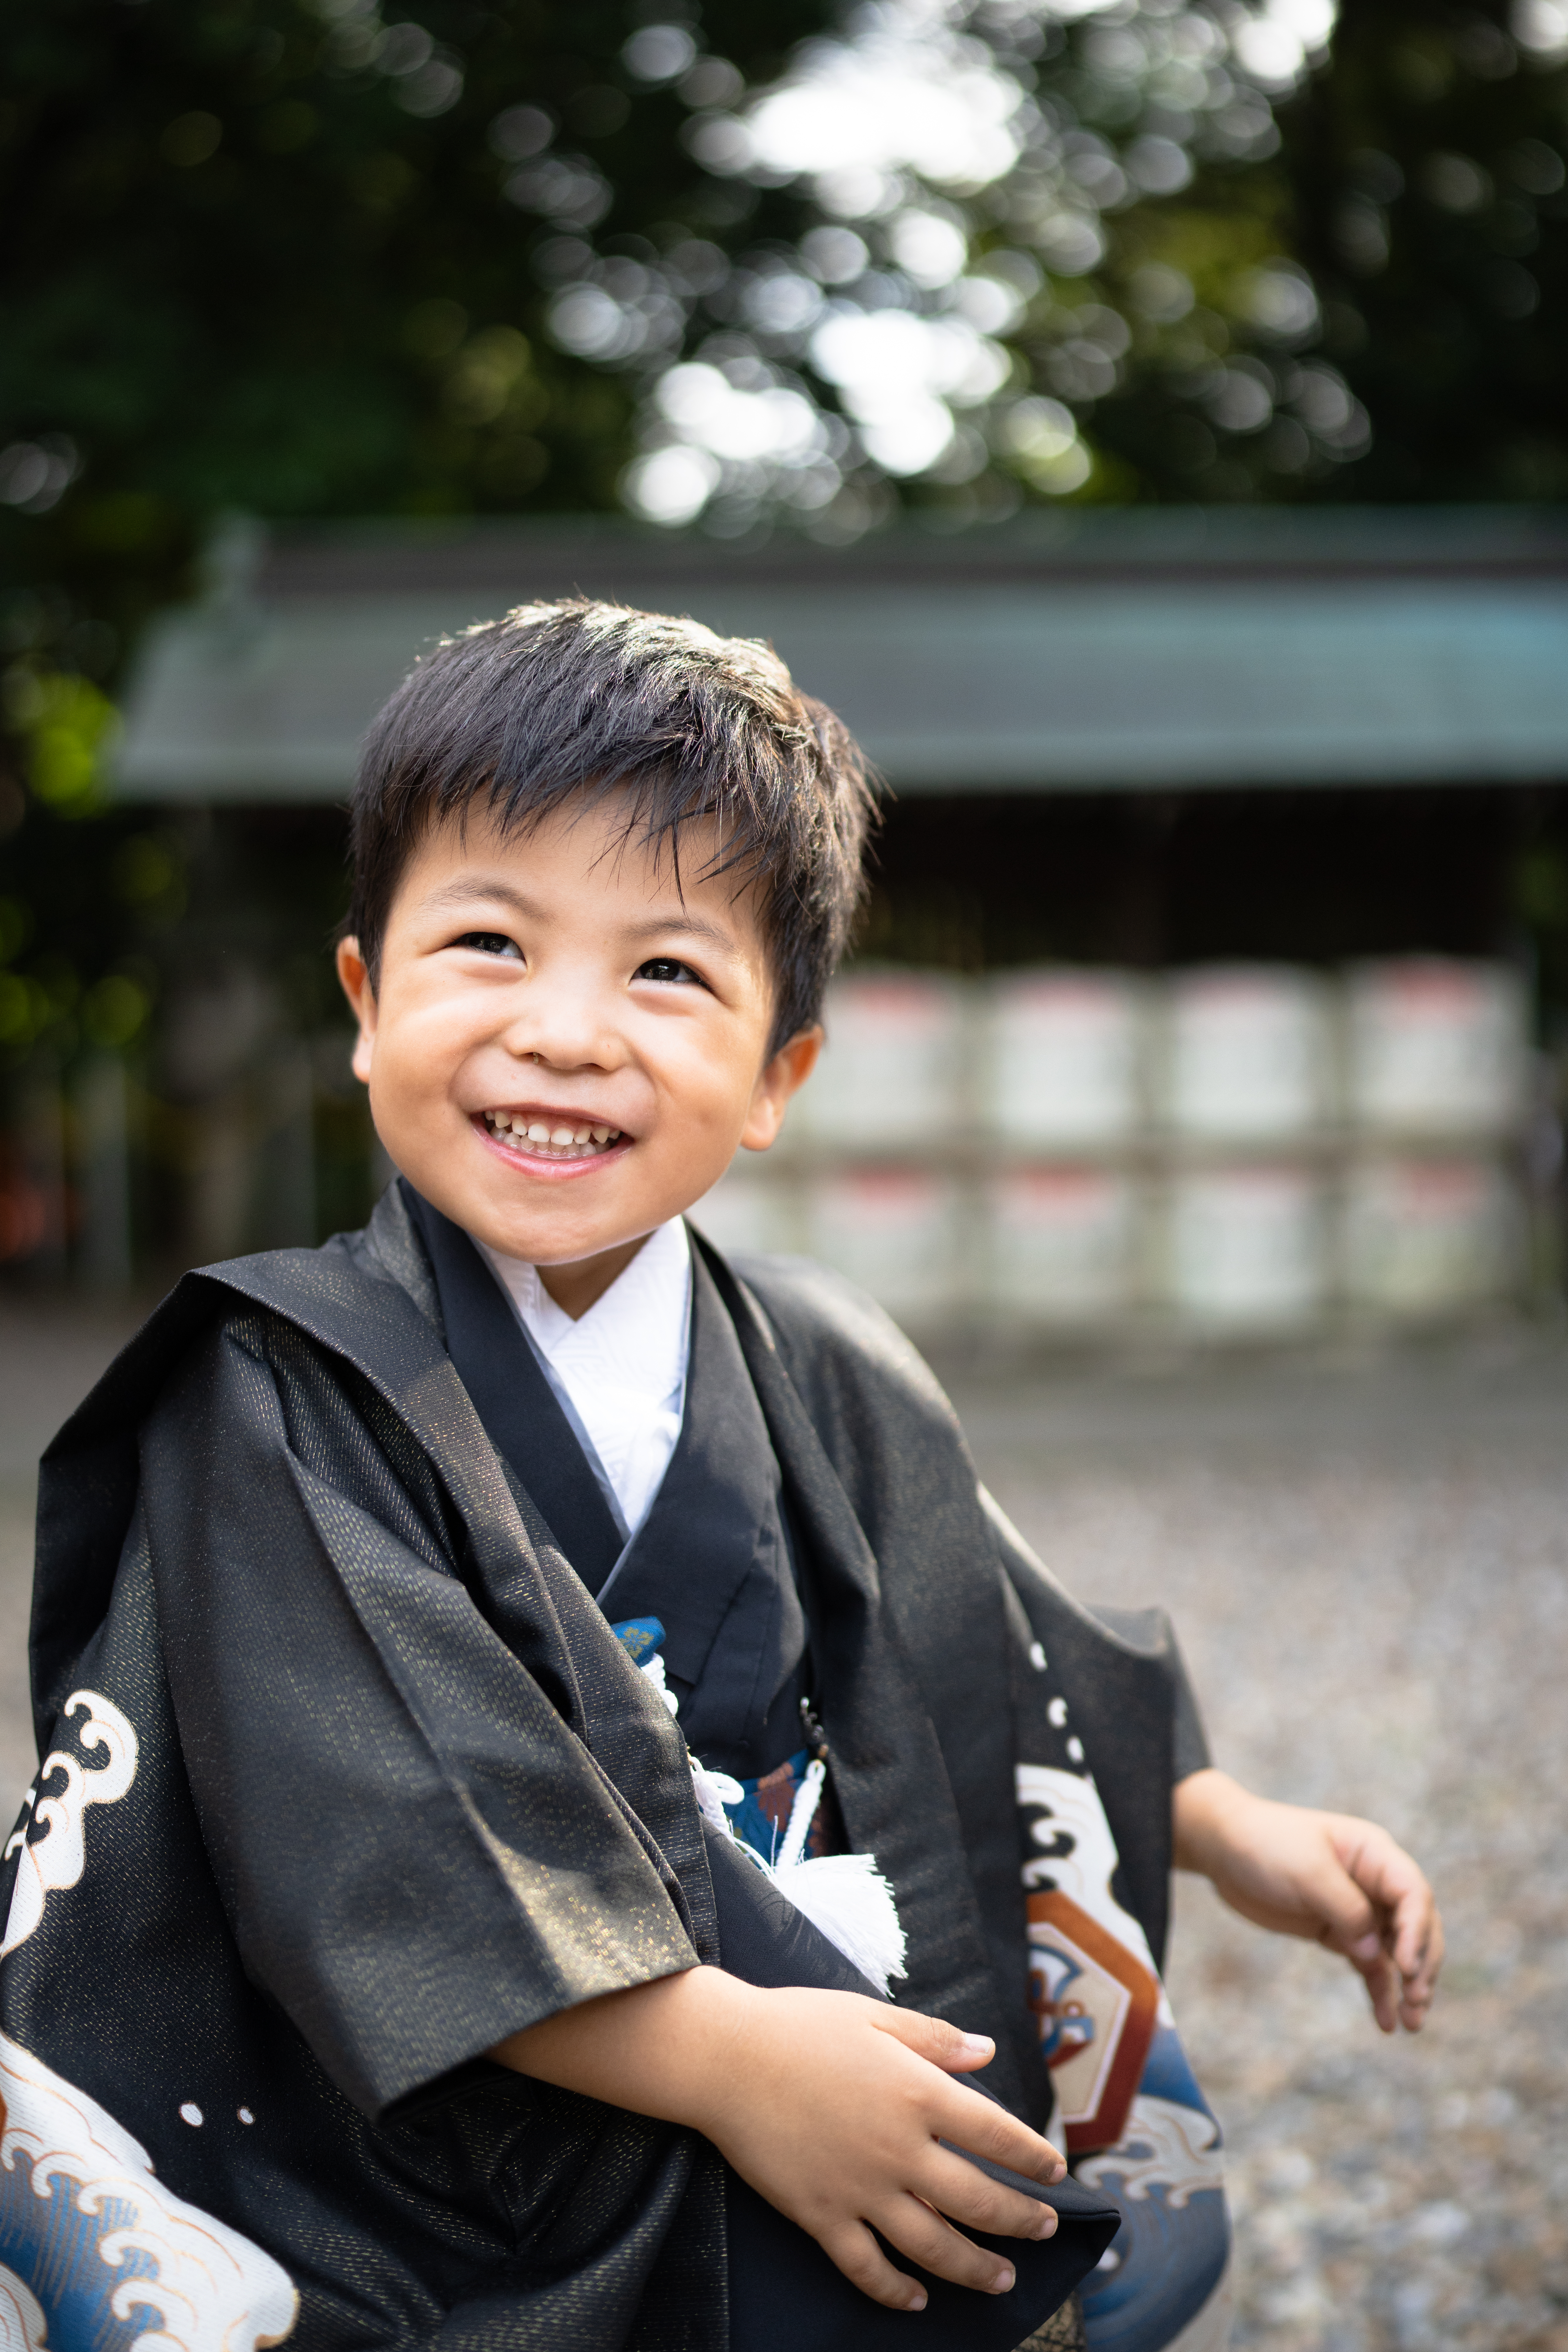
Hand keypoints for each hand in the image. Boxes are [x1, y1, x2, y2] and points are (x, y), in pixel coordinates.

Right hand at [492, 1966, 1067, 2311]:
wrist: (725, 2056)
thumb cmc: (800, 2026)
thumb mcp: (874, 2018)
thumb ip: (935, 2039)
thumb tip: (987, 2051)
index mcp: (917, 2093)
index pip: (997, 2135)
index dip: (1033, 2157)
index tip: (1056, 2172)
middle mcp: (898, 2149)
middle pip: (978, 2201)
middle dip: (1019, 2221)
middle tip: (1043, 2231)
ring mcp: (859, 2189)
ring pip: (933, 2247)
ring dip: (975, 2268)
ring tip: (1000, 2279)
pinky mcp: (820, 2215)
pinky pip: (866, 2267)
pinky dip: (895, 2291)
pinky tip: (915, 2300)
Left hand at [1173, 1768, 1442, 2033]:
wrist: (1225, 1849)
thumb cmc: (1267, 1845)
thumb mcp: (1306, 1870)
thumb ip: (1345, 1907)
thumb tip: (1375, 1951)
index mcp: (1374, 1854)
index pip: (1413, 1894)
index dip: (1417, 1930)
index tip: (1405, 1965)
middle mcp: (1375, 1883)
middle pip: (1417, 1927)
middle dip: (1422, 1964)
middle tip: (1417, 2001)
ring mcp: (1361, 1911)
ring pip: (1399, 1952)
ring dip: (1410, 1986)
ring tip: (1412, 2023)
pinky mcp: (1341, 1934)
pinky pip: (1371, 1966)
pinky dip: (1380, 1992)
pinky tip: (1387, 2024)